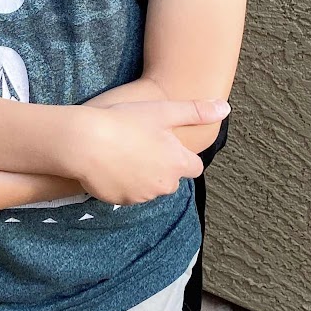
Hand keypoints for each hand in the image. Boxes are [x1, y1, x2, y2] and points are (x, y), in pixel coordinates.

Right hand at [67, 98, 229, 204]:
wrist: (84, 143)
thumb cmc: (124, 121)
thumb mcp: (162, 111)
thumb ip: (196, 112)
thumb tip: (225, 109)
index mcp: (177, 163)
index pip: (194, 167)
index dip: (182, 155)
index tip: (166, 143)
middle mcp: (164, 185)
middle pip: (170, 179)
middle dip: (161, 167)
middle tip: (140, 144)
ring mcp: (142, 196)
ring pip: (148, 187)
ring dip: (142, 175)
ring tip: (122, 152)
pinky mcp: (121, 202)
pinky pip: (128, 194)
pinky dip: (123, 183)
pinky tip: (110, 165)